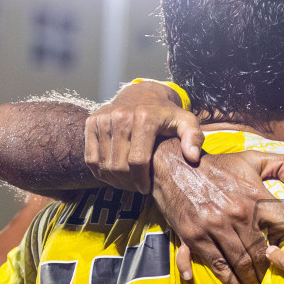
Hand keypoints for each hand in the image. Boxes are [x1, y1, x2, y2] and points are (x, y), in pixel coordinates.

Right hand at [84, 81, 206, 192]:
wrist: (143, 94)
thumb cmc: (167, 114)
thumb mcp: (186, 122)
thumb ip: (193, 138)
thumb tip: (193, 157)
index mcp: (144, 117)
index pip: (137, 161)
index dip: (141, 180)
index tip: (146, 188)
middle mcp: (121, 116)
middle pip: (119, 165)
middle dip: (127, 183)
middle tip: (136, 187)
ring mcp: (104, 118)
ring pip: (103, 163)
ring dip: (114, 180)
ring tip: (126, 183)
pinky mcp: (92, 121)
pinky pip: (90, 157)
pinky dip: (99, 171)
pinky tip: (112, 175)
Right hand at [150, 143, 283, 283]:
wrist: (174, 165)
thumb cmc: (216, 165)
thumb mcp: (251, 158)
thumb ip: (281, 165)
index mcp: (255, 197)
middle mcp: (238, 215)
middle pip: (262, 253)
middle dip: (269, 271)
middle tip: (273, 281)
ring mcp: (216, 228)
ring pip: (241, 264)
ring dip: (252, 281)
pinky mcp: (196, 237)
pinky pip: (216, 266)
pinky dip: (228, 282)